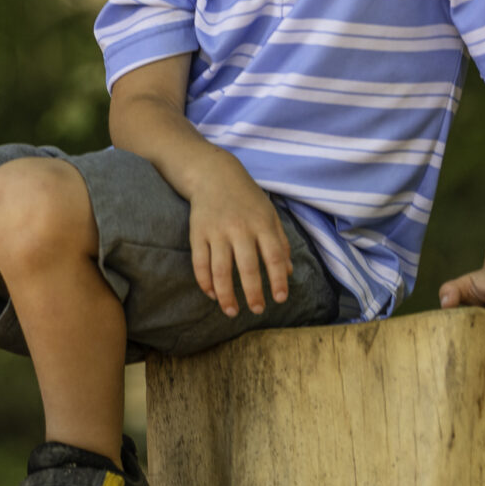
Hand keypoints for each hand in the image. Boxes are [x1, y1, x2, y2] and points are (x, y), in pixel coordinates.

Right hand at [185, 156, 290, 316]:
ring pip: (220, 270)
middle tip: (257, 310)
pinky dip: (205, 281)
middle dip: (253, 293)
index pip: (273, 257)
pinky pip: (200, 263)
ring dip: (226, 294)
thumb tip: (287, 272)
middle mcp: (239, 228)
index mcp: (262, 224)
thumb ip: (280, 242)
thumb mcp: (269, 214)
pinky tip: (211, 294)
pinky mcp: (197, 233)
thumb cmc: (247, 198)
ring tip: (232, 311)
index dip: (277, 280)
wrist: (213, 175)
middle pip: (247, 267)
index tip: (279, 299)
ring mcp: (216, 231)